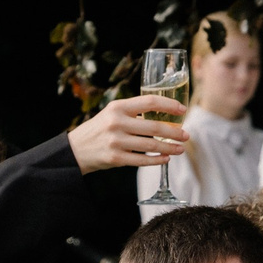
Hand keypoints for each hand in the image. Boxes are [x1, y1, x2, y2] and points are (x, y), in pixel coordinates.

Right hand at [68, 94, 188, 172]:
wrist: (76, 149)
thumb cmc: (100, 129)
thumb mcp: (112, 113)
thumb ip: (133, 112)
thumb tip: (164, 116)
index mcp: (118, 107)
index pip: (150, 102)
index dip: (169, 106)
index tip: (182, 111)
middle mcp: (117, 123)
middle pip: (154, 127)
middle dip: (175, 132)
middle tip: (186, 135)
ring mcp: (116, 141)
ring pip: (151, 146)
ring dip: (169, 148)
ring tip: (180, 149)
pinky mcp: (115, 158)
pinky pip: (142, 160)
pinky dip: (157, 160)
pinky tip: (165, 159)